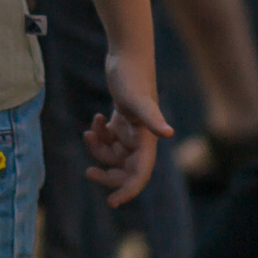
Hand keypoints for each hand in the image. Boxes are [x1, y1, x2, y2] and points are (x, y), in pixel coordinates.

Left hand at [84, 49, 175, 207]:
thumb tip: (169, 133)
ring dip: (99, 149)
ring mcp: (131, 130)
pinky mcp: (121, 120)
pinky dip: (100, 134)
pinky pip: (109, 140)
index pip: (140, 175)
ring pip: (114, 154)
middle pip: (125, 170)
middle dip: (107, 173)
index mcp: (147, 140)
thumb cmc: (133, 76)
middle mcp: (141, 138)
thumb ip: (152, 118)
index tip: (112, 203)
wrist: (127, 55)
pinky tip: (97, 120)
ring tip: (89, 133)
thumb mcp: (138, 99)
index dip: (128, 191)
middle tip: (89, 172)